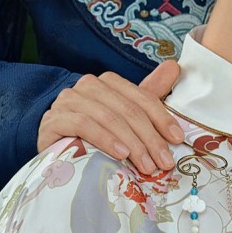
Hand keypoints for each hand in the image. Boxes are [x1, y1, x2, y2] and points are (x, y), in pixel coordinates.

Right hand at [38, 59, 184, 176]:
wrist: (56, 158)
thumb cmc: (94, 139)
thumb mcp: (125, 118)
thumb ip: (148, 95)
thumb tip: (174, 67)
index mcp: (107, 82)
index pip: (141, 96)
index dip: (162, 117)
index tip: (178, 139)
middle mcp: (86, 86)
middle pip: (126, 108)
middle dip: (150, 137)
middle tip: (164, 162)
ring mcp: (67, 101)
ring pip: (108, 117)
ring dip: (132, 143)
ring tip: (146, 165)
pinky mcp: (53, 119)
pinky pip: (83, 125)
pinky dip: (105, 140)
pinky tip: (120, 155)